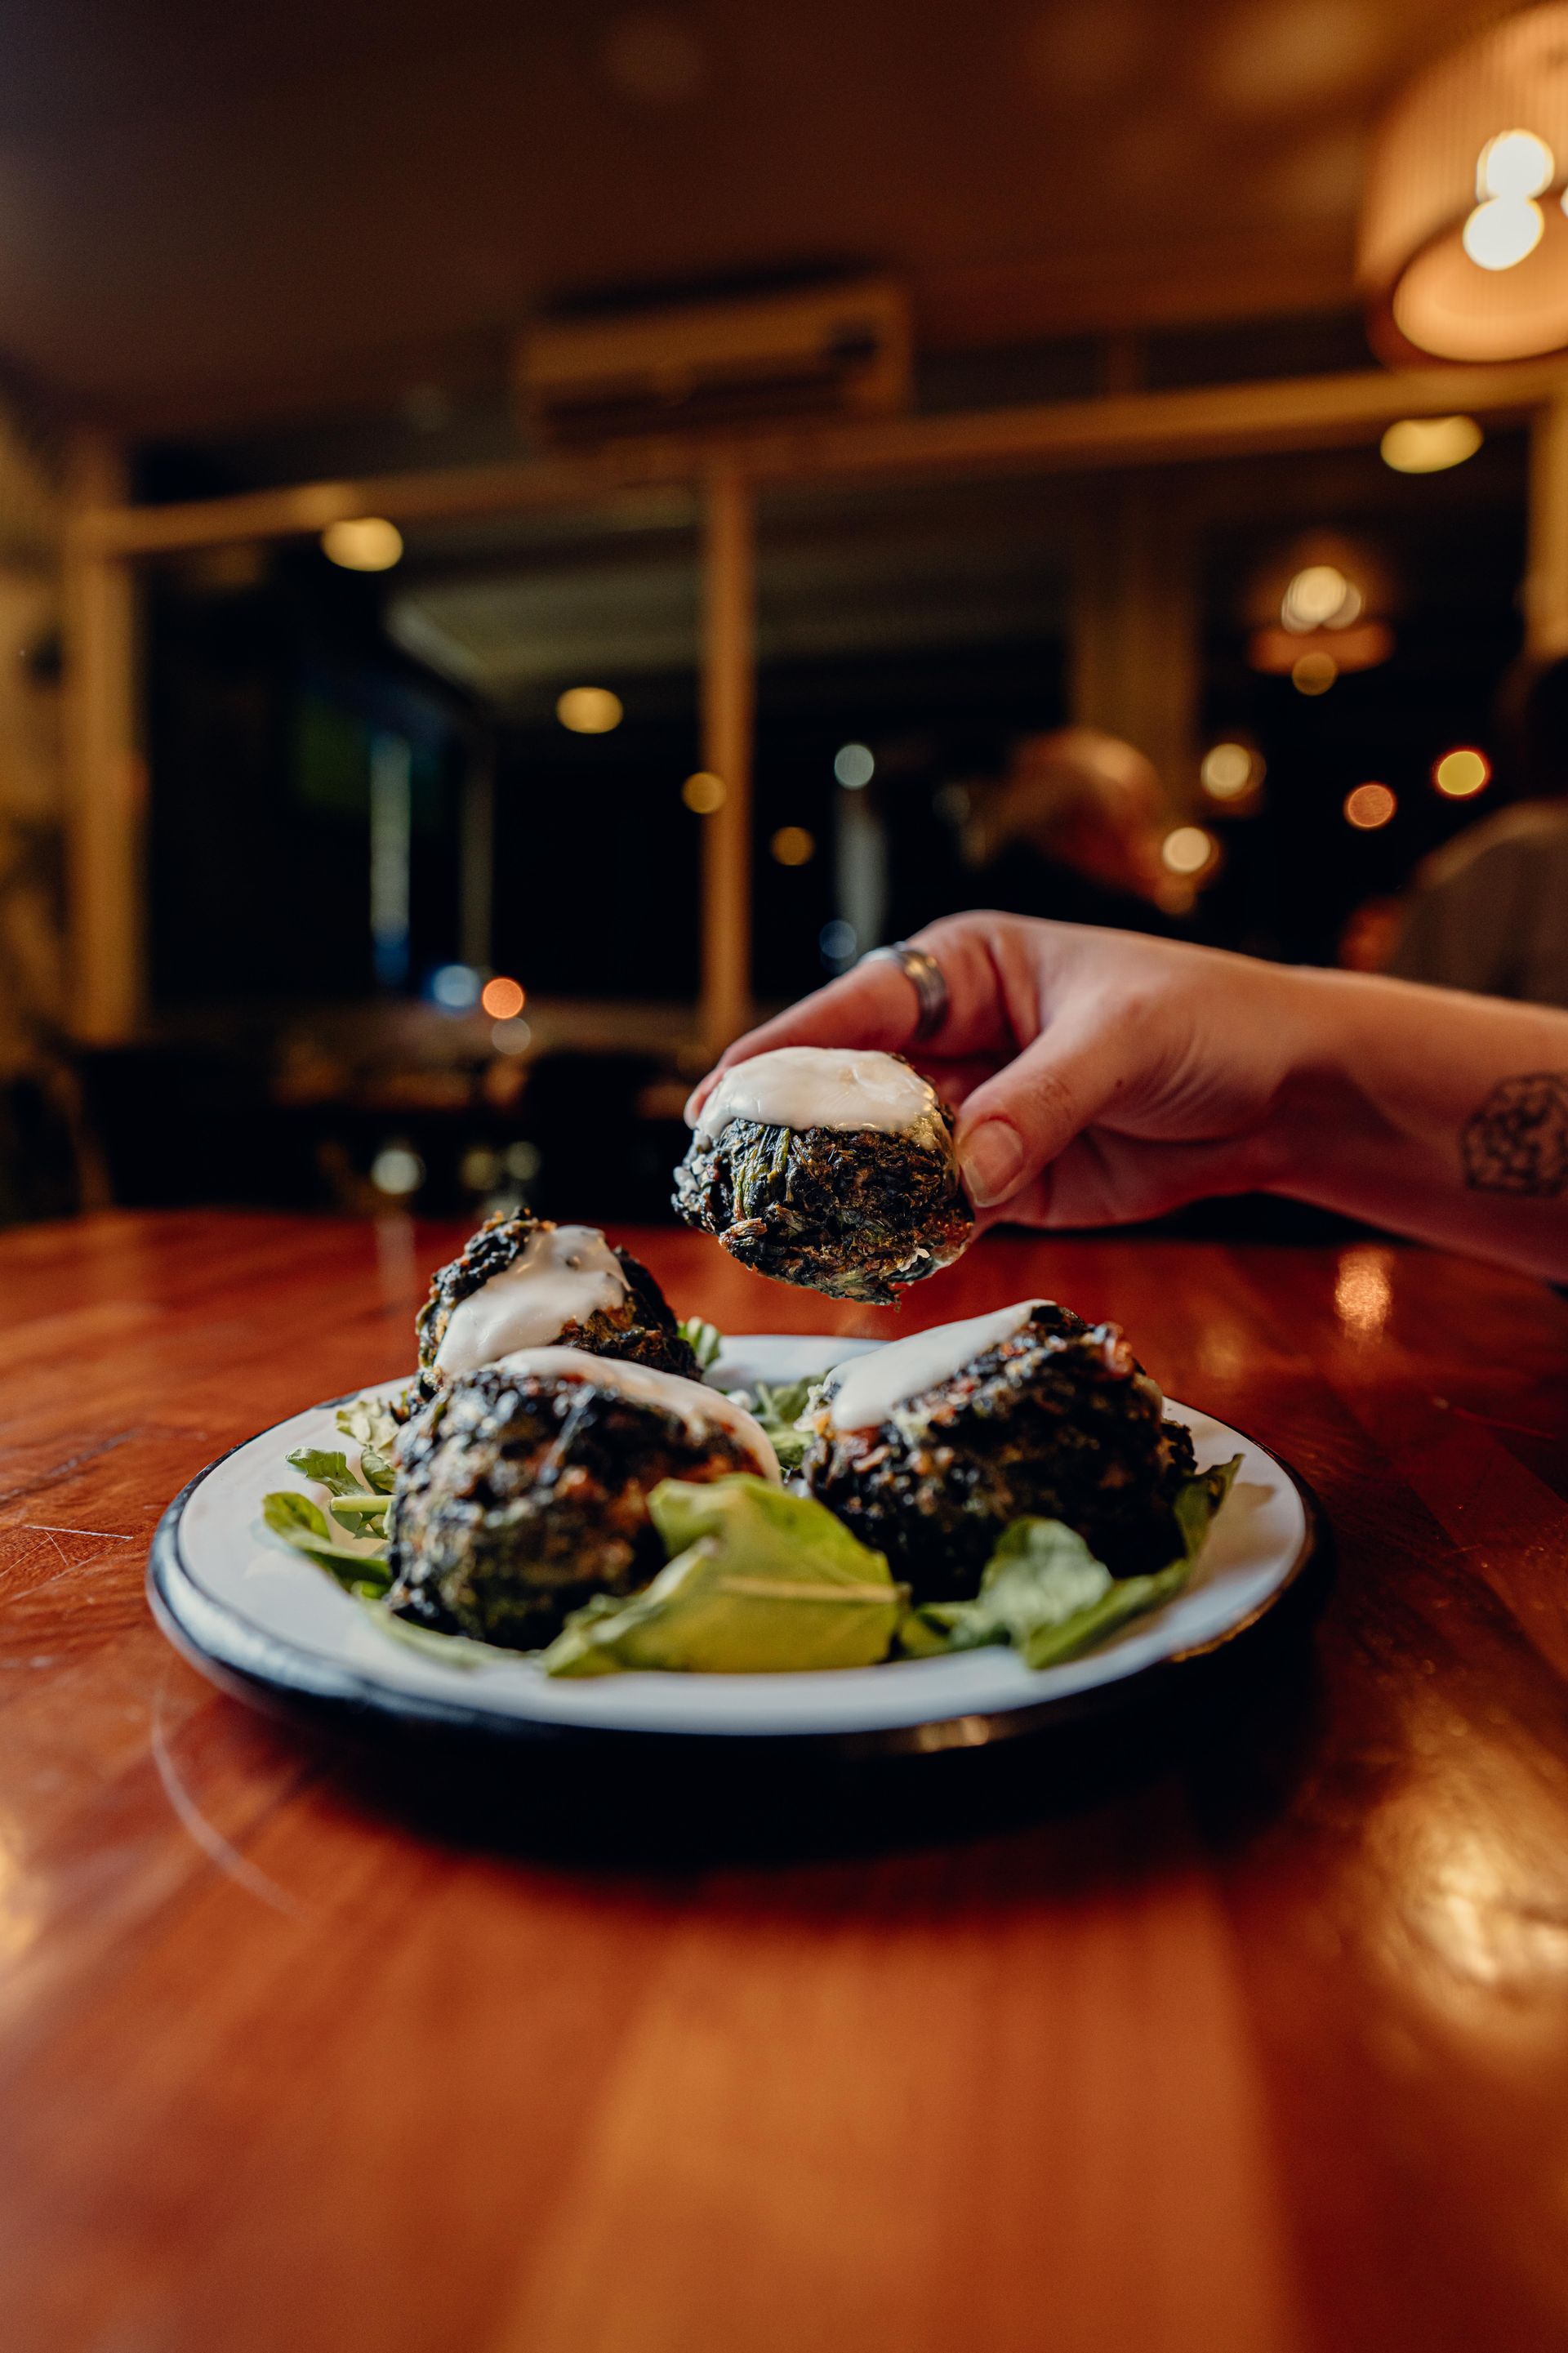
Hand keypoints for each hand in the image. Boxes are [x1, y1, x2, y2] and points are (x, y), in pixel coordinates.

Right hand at [690, 915, 1308, 1229]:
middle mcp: (953, 1039)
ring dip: (843, 1202)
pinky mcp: (1007, 1181)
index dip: (779, 1054)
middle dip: (796, 1140)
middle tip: (730, 1191)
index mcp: (965, 968)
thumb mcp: (1121, 1043)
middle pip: (852, 1092)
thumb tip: (959, 1176)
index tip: (719, 1103)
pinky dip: (909, 1239)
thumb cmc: (1208, 1022)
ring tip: (781, 1244)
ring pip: (885, 1161)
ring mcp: (975, 1114)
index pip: (854, 1009)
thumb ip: (1038, 1104)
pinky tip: (871, 1267)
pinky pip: (939, 1212)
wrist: (1288, 1091)